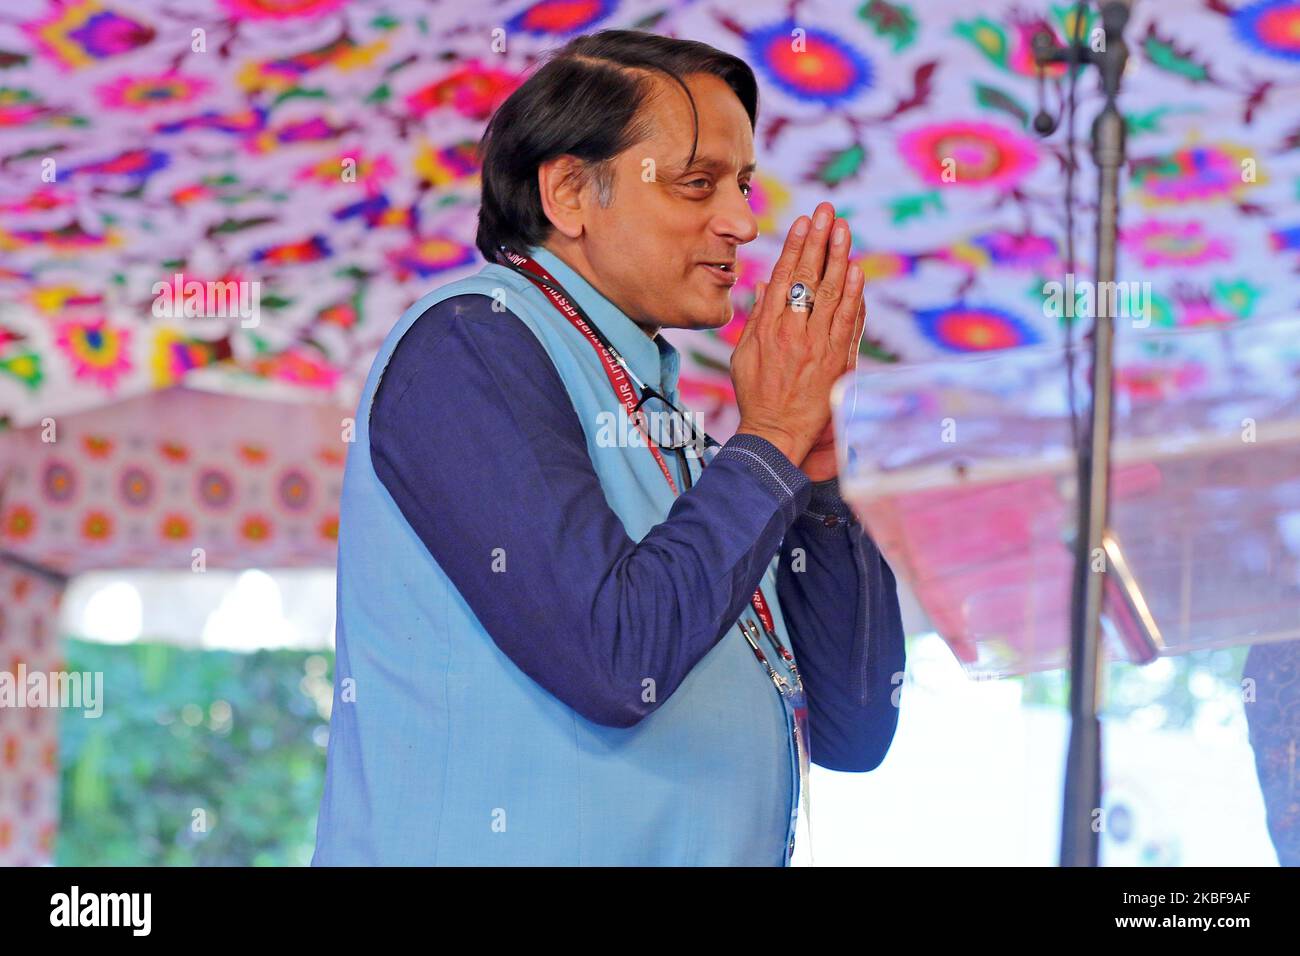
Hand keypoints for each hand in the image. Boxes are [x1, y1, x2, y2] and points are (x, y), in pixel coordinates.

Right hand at [730, 200, 865, 470]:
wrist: (776, 433)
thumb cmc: (757, 395)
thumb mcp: (745, 355)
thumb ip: (756, 318)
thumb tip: (763, 286)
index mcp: (767, 328)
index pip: (784, 277)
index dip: (795, 247)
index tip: (804, 222)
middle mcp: (792, 332)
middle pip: (809, 278)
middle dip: (819, 240)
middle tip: (828, 211)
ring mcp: (816, 345)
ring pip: (831, 294)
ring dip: (839, 258)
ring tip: (844, 230)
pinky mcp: (836, 360)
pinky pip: (847, 321)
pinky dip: (854, 295)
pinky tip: (857, 271)